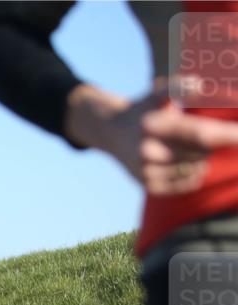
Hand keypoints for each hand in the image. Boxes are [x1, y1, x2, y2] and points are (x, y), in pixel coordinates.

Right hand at [70, 80, 237, 195]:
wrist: (111, 133)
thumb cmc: (144, 109)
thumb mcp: (157, 93)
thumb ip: (177, 87)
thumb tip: (198, 86)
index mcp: (153, 126)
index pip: (198, 133)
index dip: (226, 135)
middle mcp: (147, 151)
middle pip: (202, 152)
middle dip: (207, 143)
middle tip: (189, 134)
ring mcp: (146, 171)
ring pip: (197, 169)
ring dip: (200, 158)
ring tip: (182, 148)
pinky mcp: (148, 186)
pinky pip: (188, 184)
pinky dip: (193, 174)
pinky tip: (183, 163)